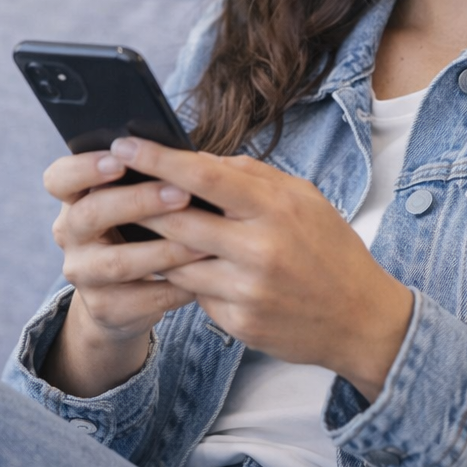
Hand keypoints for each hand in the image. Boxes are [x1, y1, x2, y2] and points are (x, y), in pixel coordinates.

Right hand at [39, 151, 208, 395]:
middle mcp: (69, 235)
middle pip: (90, 214)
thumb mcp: (130, 203)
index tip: (120, 159)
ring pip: (118, 263)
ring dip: (164, 250)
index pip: (58, 178)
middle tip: (181, 194)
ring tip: (204, 241)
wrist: (122, 298)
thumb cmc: (136, 231)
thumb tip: (188, 157)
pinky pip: (143, 299)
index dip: (84, 167)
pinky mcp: (105, 308)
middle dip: (138, 202)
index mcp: (73, 200)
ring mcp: (83, 275)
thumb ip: (143, 180)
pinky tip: (203, 277)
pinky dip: (176, 287)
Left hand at [114, 137, 414, 401]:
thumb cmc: (330, 249)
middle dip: (136, 199)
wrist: (362, 320)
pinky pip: (195, 293)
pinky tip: (170, 266)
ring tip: (127, 223)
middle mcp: (259, 249)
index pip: (203, 175)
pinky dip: (182, 276)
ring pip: (176, 260)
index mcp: (276, 208)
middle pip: (177, 218)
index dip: (157, 158)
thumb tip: (196, 158)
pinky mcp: (238, 322)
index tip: (123, 144)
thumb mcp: (304, 199)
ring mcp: (247, 290)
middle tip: (104, 184)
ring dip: (150, 242)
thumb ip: (252, 176)